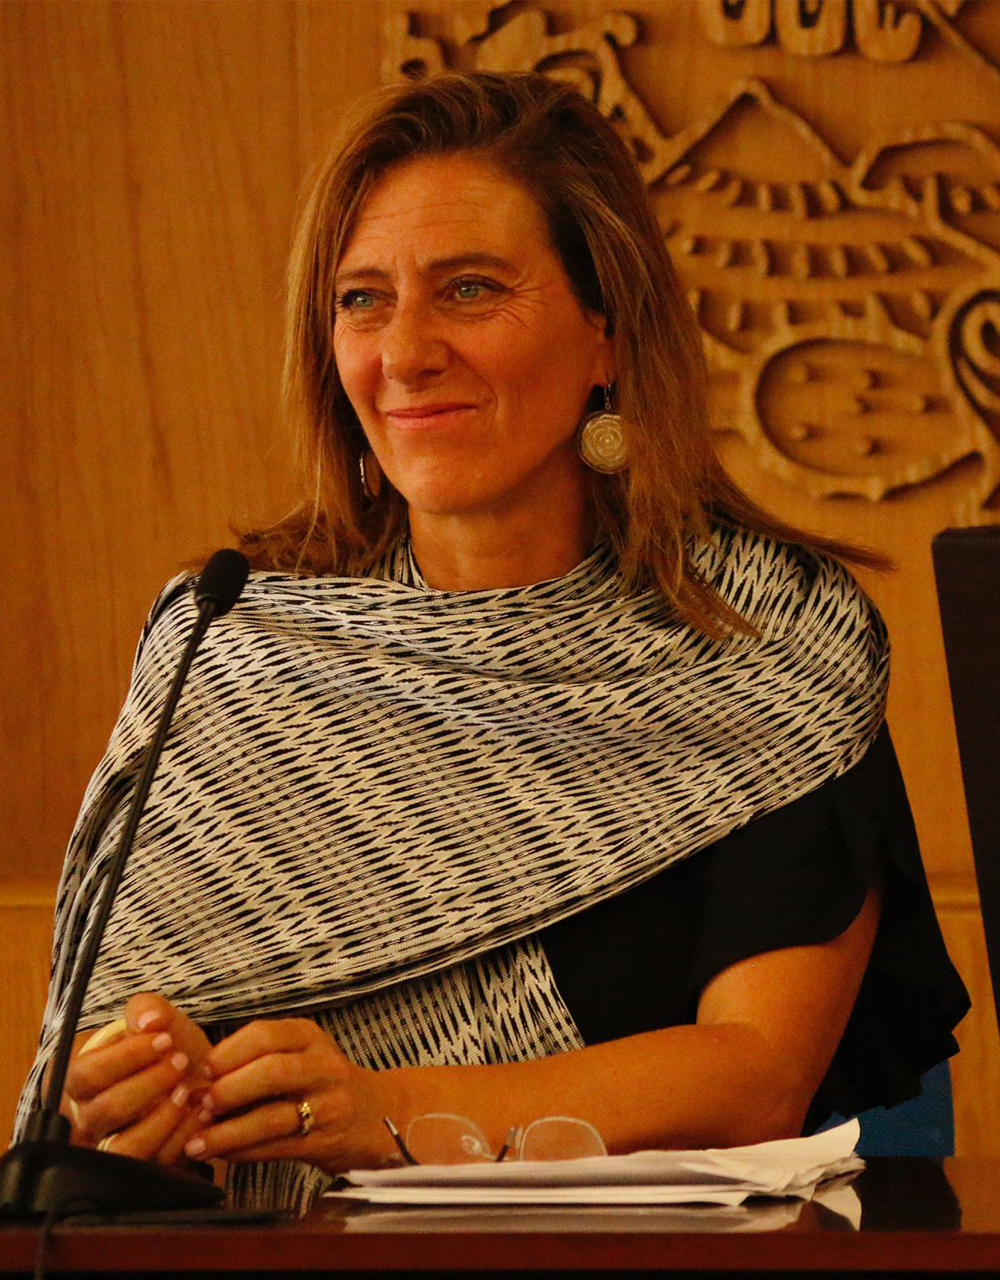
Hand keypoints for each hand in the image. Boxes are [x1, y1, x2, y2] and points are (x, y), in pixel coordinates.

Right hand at [65, 992, 212, 1164]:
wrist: (193, 1072)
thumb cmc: (166, 1046)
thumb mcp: (157, 1019)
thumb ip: (147, 1010)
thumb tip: (150, 1020)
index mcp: (83, 1080)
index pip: (86, 1074)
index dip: (126, 1057)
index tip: (163, 1039)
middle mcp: (91, 1118)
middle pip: (106, 1110)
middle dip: (150, 1084)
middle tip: (180, 1062)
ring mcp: (115, 1144)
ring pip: (124, 1147)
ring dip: (161, 1118)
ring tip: (187, 1091)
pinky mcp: (143, 1164)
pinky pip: (155, 1163)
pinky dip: (182, 1136)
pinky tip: (200, 1111)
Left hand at [183, 1018, 397, 1173]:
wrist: (377, 1114)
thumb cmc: (322, 1082)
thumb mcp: (300, 1053)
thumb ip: (257, 1059)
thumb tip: (197, 1080)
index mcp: (310, 1037)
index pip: (265, 1034)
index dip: (227, 1053)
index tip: (202, 1070)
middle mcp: (323, 1066)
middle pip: (271, 1071)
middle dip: (229, 1090)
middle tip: (201, 1104)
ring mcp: (328, 1105)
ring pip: (273, 1117)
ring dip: (229, 1132)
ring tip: (198, 1142)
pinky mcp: (326, 1141)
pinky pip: (277, 1148)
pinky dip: (244, 1152)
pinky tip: (223, 1154)